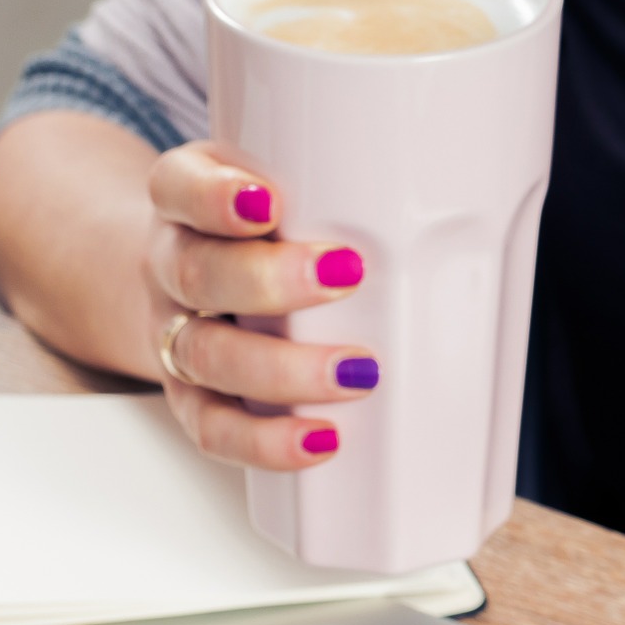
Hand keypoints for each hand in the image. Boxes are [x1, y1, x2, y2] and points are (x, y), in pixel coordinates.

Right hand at [145, 141, 376, 468]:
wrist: (190, 280)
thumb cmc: (258, 232)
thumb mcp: (282, 184)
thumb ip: (333, 183)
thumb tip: (451, 191)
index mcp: (186, 201)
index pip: (179, 187)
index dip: (215, 198)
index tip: (268, 203)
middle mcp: (173, 266)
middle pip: (200, 274)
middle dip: (271, 281)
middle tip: (344, 276)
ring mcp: (177, 336)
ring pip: (209, 357)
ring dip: (283, 370)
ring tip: (353, 373)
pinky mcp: (191, 398)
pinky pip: (214, 427)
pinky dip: (265, 441)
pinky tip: (318, 440)